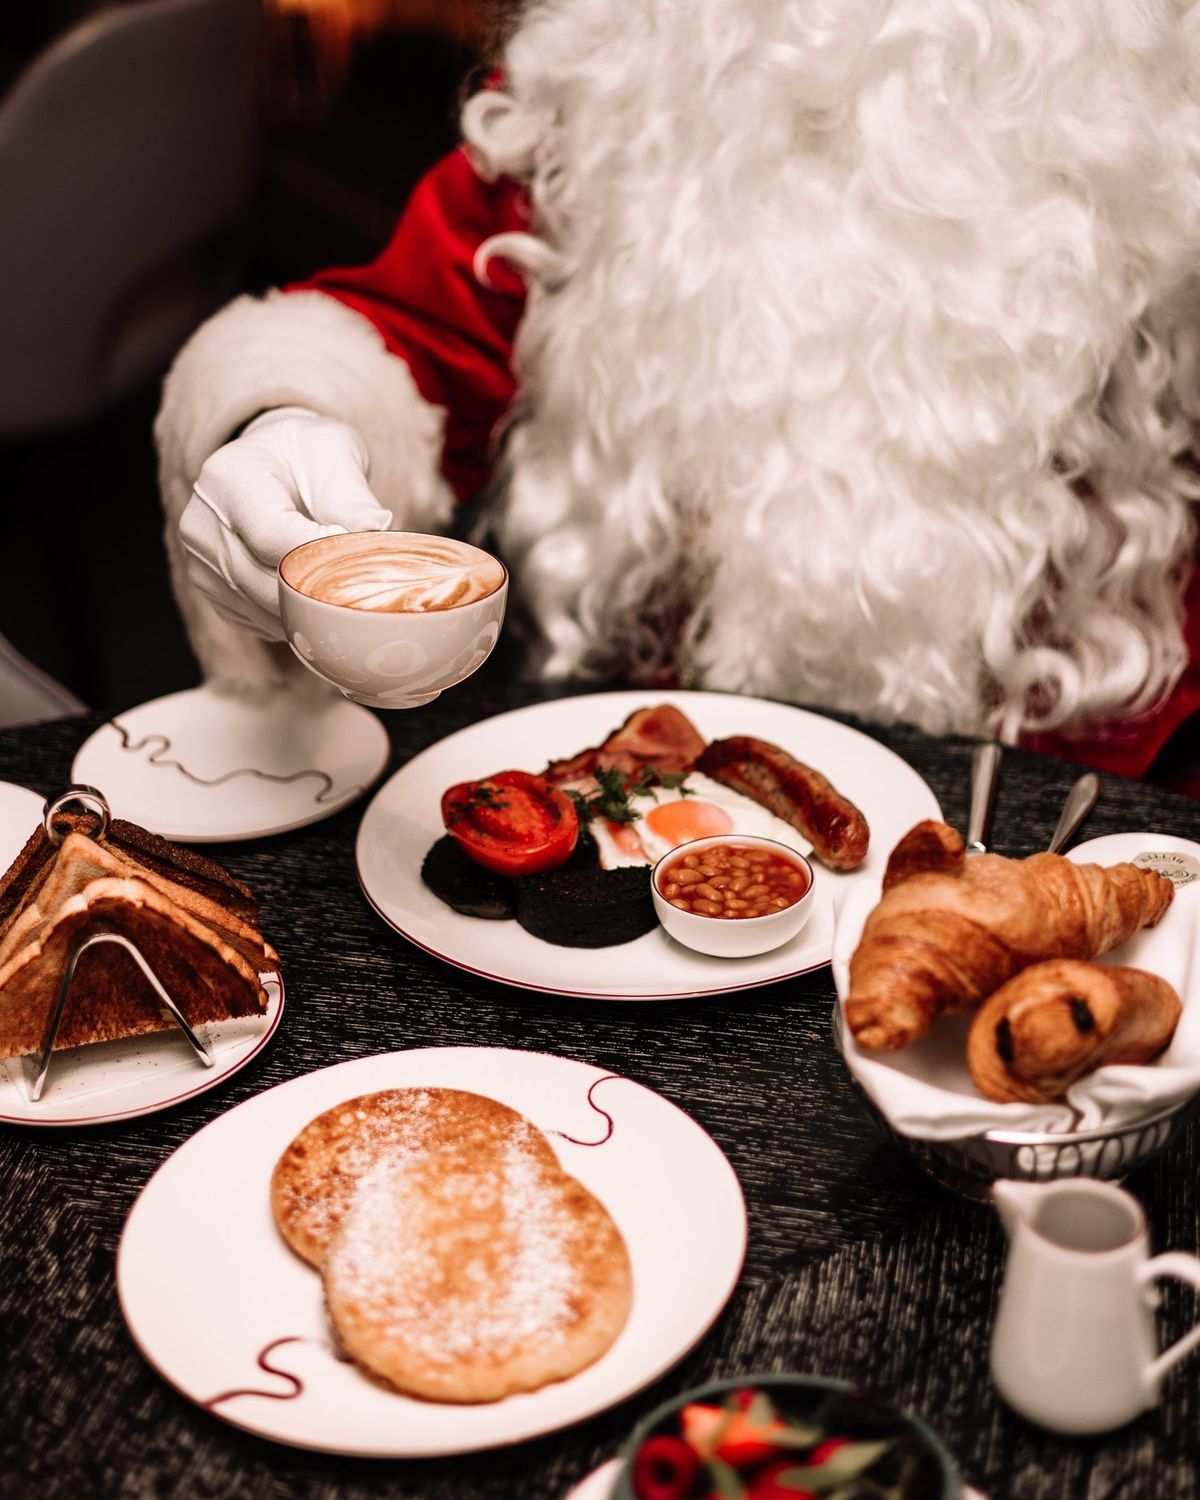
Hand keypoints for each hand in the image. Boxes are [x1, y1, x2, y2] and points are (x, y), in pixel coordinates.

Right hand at [179, 407, 393, 638]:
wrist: (270, 465)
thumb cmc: (304, 454)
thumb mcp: (333, 454)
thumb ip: (351, 494)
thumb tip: (377, 528)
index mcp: (228, 479)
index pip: (273, 537)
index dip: (320, 555)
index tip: (358, 555)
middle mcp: (201, 523)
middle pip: (266, 583)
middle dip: (320, 588)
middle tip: (362, 583)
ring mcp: (200, 561)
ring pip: (264, 611)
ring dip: (310, 607)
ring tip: (341, 586)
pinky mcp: (211, 590)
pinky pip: (259, 621)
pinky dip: (293, 616)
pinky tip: (313, 593)